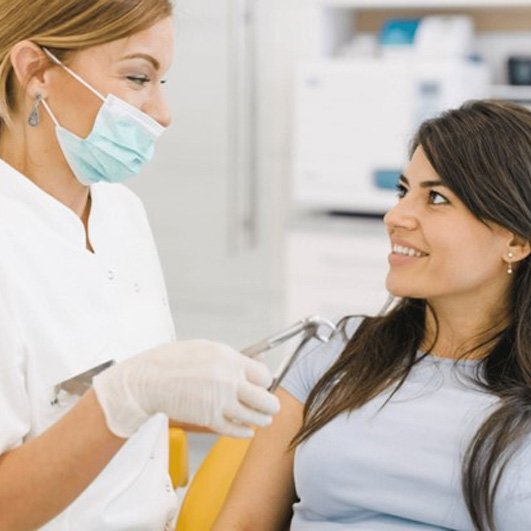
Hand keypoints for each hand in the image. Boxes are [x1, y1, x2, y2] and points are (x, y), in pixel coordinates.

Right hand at [93, 340, 279, 437]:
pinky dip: (244, 432)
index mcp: (229, 360)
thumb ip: (231, 359)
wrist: (148, 380)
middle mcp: (229, 381)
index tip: (263, 385)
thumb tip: (251, 364)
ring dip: (261, 420)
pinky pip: (236, 430)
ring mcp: (220, 402)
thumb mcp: (206, 348)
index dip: (265, 382)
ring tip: (262, 420)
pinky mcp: (209, 419)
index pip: (264, 375)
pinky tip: (247, 430)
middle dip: (269, 404)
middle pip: (266, 399)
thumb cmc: (172, 361)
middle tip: (269, 406)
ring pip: (255, 418)